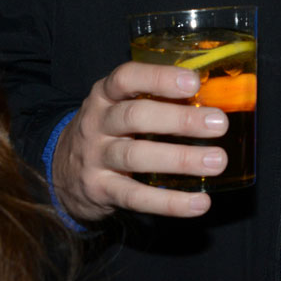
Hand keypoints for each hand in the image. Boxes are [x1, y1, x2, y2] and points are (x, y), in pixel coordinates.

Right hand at [52, 61, 229, 221]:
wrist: (61, 171)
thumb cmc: (109, 129)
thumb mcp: (120, 105)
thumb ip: (157, 98)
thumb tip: (216, 95)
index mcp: (105, 94)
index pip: (126, 78)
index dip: (160, 78)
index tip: (194, 82)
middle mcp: (97, 123)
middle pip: (135, 116)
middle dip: (180, 119)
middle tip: (219, 123)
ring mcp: (96, 158)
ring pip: (136, 156)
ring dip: (180, 159)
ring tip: (217, 161)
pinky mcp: (100, 191)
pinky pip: (135, 197)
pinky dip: (169, 202)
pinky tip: (200, 202)